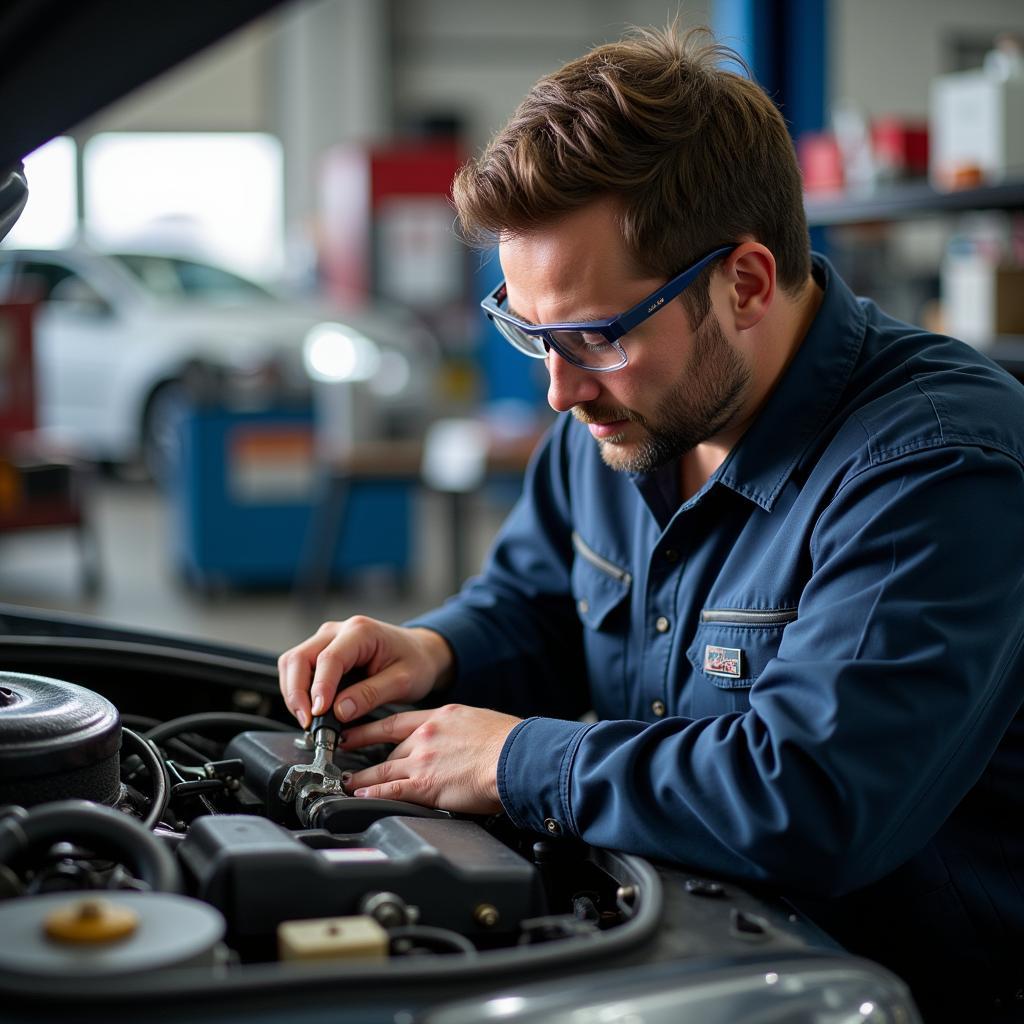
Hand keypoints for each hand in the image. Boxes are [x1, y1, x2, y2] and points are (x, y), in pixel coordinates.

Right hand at [277, 617, 453, 728]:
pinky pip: (299, 669)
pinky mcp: (322, 651)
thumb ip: (371, 695)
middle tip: (306, 724)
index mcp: (361, 631)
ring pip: (293, 663)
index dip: (319, 689)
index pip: (328, 659)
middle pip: (299, 658)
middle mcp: (338, 630)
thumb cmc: (415, 662)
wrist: (421, 652)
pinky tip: (311, 711)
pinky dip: (298, 691)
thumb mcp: (403, 681)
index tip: (317, 714)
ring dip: (294, 693)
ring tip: (308, 722)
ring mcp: (327, 639)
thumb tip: (340, 711)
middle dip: (296, 694)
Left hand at [339, 704, 521, 814]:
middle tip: (346, 761)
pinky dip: (372, 794)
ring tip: (347, 784)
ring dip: (362, 778)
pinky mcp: (426, 785)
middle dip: (367, 756)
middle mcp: (426, 735)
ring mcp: (424, 760)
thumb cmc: (510, 743)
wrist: (516, 757)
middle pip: (388, 748)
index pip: (397, 721)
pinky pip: (390, 790)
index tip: (355, 730)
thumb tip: (461, 742)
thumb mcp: (480, 723)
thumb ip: (461, 731)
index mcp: (441, 716)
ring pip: (382, 769)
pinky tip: (361, 797)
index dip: (372, 727)